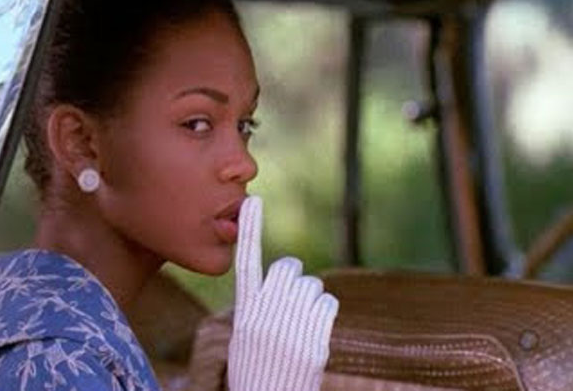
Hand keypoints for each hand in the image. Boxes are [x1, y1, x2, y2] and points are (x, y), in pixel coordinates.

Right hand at [227, 196, 338, 390]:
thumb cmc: (257, 370)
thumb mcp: (245, 336)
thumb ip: (260, 304)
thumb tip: (286, 277)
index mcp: (245, 313)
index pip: (246, 263)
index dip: (250, 230)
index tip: (253, 201)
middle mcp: (265, 317)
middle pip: (288, 268)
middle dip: (294, 275)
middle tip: (292, 295)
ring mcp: (290, 330)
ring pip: (312, 285)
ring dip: (311, 296)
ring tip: (300, 320)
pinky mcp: (313, 343)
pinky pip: (327, 304)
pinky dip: (324, 310)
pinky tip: (315, 328)